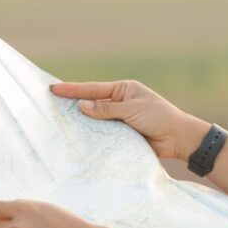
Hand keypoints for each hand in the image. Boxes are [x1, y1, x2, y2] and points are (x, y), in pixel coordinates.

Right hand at [49, 78, 205, 160]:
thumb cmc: (159, 117)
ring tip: (57, 122)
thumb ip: (106, 109)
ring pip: (95, 120)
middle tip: (49, 104)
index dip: (73, 90)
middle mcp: (120, 103)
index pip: (93, 89)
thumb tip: (81, 106)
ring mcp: (120, 119)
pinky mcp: (122, 134)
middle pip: (92, 104)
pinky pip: (103, 134)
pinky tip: (77, 137)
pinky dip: (91, 135)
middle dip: (73, 104)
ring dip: (81, 122)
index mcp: (124, 90)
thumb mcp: (132, 110)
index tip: (54, 88)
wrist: (178, 138)